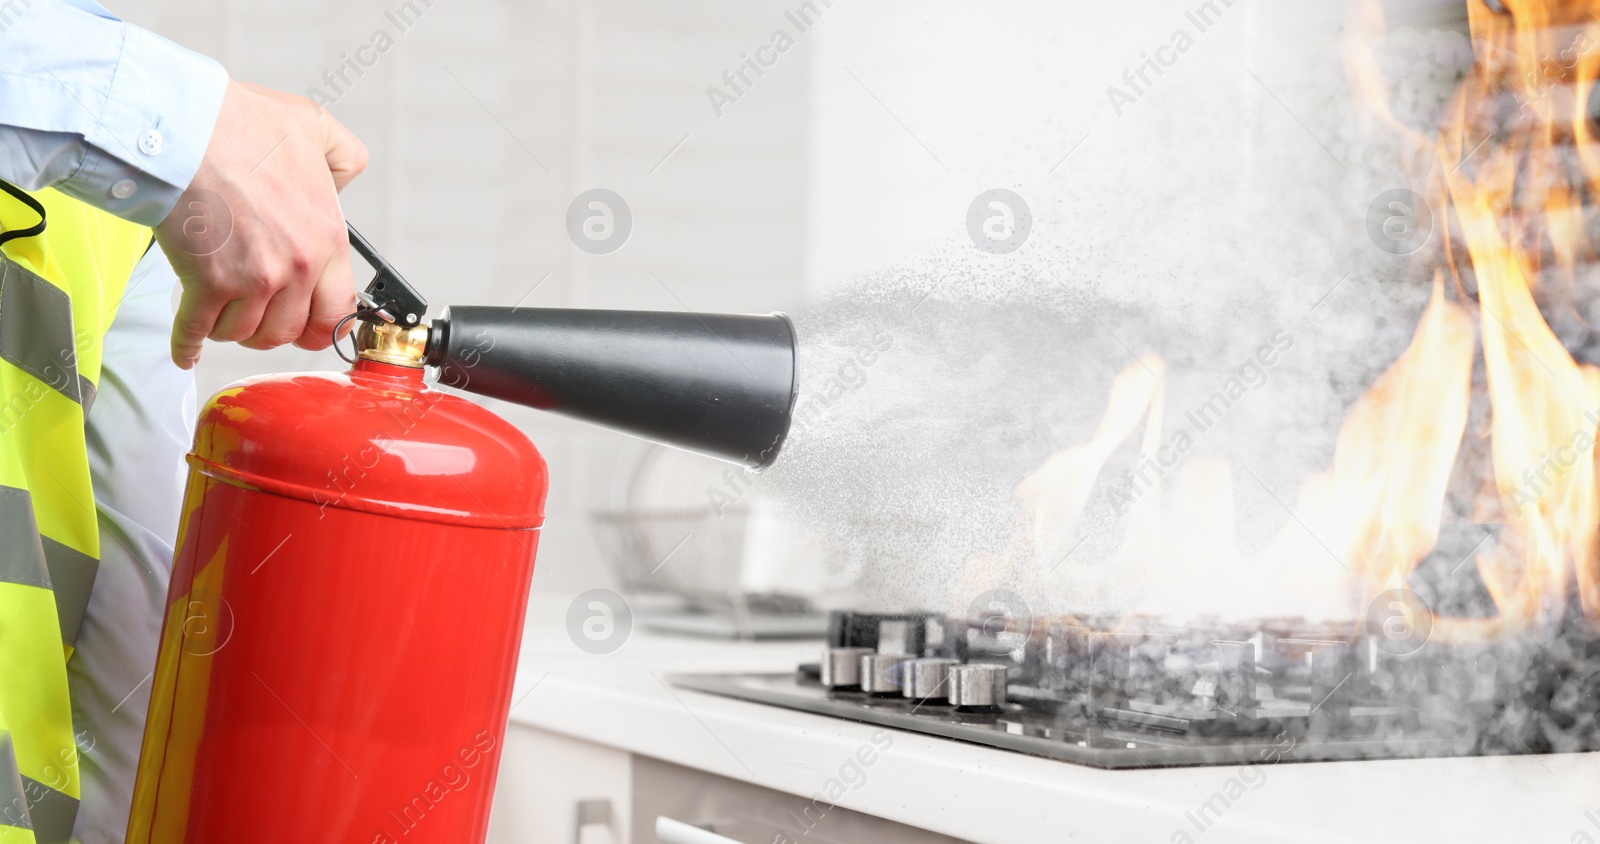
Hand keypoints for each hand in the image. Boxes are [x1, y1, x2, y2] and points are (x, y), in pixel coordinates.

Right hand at [157, 80, 367, 368]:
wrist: (182, 129)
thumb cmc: (238, 124)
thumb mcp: (314, 129)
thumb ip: (341, 157)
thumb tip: (343, 178)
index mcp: (325, 239)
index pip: (337, 311)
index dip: (321, 327)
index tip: (309, 330)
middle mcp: (295, 266)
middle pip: (289, 332)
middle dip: (272, 331)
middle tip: (258, 320)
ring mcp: (252, 280)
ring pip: (244, 333)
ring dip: (230, 330)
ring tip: (221, 313)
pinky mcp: (206, 284)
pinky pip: (196, 332)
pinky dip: (186, 346)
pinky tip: (185, 350)